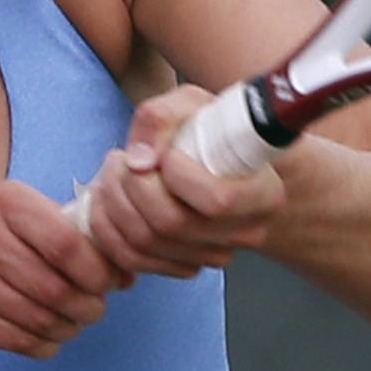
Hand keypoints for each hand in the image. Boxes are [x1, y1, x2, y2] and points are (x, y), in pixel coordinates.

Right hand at [0, 182, 131, 358]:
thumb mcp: (11, 214)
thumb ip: (66, 236)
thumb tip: (126, 274)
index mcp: (4, 199)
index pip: (68, 243)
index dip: (97, 272)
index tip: (107, 285)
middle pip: (55, 286)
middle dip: (86, 307)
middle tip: (92, 312)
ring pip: (36, 316)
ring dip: (65, 329)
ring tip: (71, 327)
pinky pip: (12, 338)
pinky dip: (40, 346)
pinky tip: (47, 341)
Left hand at [81, 85, 284, 277]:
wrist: (216, 160)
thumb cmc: (210, 130)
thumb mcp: (192, 104)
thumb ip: (163, 118)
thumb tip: (139, 160)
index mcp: (263, 194)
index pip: (218, 200)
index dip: (179, 176)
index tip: (167, 154)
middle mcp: (245, 233)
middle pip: (172, 224)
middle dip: (132, 186)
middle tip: (120, 159)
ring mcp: (213, 255)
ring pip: (146, 244)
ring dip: (113, 204)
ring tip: (113, 173)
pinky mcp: (183, 266)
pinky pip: (132, 259)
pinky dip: (107, 229)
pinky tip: (109, 200)